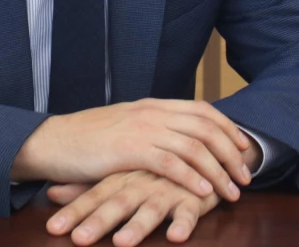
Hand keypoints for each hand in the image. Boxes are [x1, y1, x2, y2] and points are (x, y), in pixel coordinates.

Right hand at [11, 99, 253, 200]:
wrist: (53, 141)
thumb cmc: (86, 139)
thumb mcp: (125, 125)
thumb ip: (151, 128)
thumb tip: (176, 140)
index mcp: (152, 105)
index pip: (202, 110)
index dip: (227, 129)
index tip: (243, 149)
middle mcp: (152, 112)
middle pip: (205, 127)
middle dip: (231, 154)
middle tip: (245, 177)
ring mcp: (142, 129)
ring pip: (193, 146)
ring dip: (218, 171)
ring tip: (231, 192)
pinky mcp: (129, 149)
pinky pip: (170, 163)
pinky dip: (192, 178)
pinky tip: (203, 192)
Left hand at [45, 170, 219, 245]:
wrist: (197, 149)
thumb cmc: (151, 171)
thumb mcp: (118, 177)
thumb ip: (87, 188)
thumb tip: (50, 192)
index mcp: (120, 178)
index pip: (93, 196)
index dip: (73, 212)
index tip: (53, 228)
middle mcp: (140, 183)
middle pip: (116, 203)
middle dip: (97, 222)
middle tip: (79, 239)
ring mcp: (166, 188)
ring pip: (151, 207)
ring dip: (137, 226)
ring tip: (122, 243)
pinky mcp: (193, 196)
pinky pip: (189, 210)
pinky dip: (184, 222)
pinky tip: (176, 236)